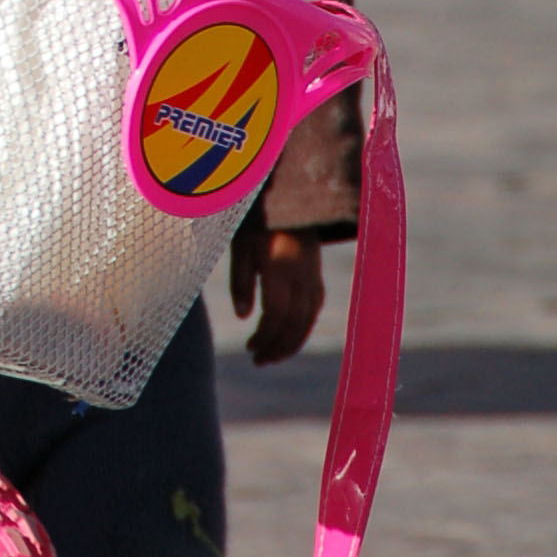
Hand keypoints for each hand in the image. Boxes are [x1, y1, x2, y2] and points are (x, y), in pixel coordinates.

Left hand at [229, 221, 324, 364]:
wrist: (286, 195)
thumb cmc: (255, 219)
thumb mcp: (240, 245)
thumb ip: (241, 280)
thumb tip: (243, 317)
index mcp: (280, 266)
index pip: (276, 314)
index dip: (264, 337)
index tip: (249, 348)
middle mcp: (301, 275)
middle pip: (295, 323)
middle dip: (278, 347)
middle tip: (258, 361)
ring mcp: (313, 275)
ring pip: (309, 319)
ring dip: (291, 342)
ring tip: (271, 355)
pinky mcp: (317, 274)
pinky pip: (314, 308)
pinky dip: (302, 326)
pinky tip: (287, 334)